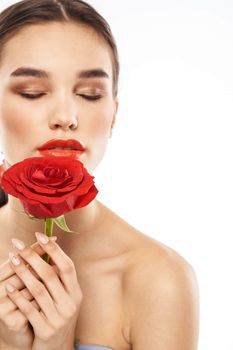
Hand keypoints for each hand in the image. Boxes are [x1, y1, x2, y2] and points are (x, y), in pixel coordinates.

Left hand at [5, 233, 82, 349]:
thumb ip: (61, 279)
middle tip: (18, 244)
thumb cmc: (58, 316)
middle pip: (50, 274)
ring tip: (11, 259)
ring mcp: (58, 317)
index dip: (54, 250)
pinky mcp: (45, 330)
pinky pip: (28, 309)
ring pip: (38, 289)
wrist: (57, 349)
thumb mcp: (66, 298)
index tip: (40, 236)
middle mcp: (70, 303)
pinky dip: (17, 296)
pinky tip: (7, 285)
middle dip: (32, 257)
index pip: (67, 266)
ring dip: (22, 272)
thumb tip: (51, 249)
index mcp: (76, 293)